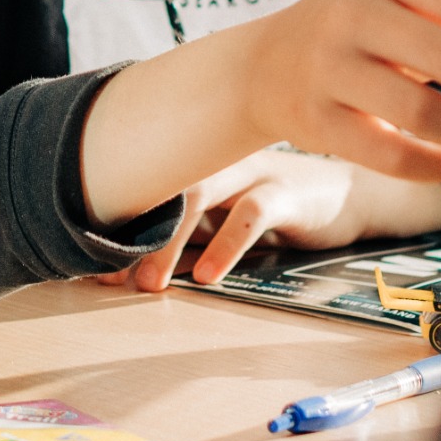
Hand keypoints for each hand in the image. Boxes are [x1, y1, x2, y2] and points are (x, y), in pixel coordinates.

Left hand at [105, 149, 440, 292]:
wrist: (353, 192)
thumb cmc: (280, 203)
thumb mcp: (227, 213)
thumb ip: (190, 231)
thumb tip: (134, 273)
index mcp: (200, 158)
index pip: (146, 185)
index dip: (115, 226)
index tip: (87, 267)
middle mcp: (220, 156)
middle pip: (163, 185)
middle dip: (132, 233)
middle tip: (108, 278)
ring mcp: (253, 168)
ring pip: (200, 195)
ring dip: (169, 241)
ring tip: (150, 284)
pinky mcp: (289, 190)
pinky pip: (252, 213)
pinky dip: (226, 245)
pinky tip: (209, 276)